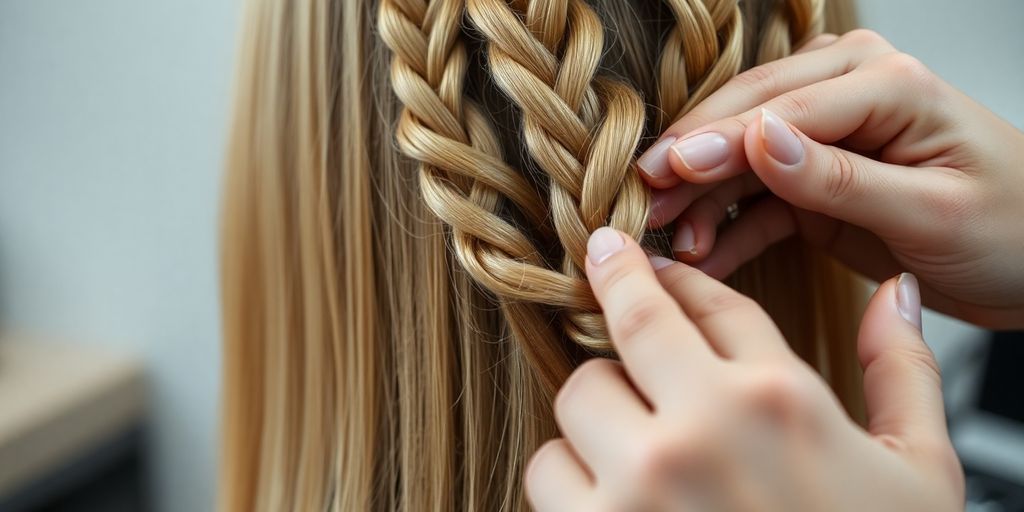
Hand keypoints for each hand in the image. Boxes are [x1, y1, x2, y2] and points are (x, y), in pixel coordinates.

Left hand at [525, 228, 963, 511]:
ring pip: (576, 399)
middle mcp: (700, 431)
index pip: (705, 302)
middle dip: (617, 308)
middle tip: (611, 289)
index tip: (635, 259)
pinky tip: (616, 500)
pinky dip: (571, 480)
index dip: (666, 275)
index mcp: (781, 400)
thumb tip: (892, 292)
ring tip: (637, 447)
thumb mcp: (919, 472)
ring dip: (598, 415)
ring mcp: (637, 487)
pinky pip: (546, 473)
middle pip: (623, 328)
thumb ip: (903, 371)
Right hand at [637, 29, 1023, 329]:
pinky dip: (728, 228)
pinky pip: (758, 201)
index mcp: (885, 82)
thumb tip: (760, 141)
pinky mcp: (813, 176)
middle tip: (643, 202)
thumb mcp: (930, 210)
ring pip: (741, 161)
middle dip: (692, 164)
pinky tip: (701, 255)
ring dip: (703, 200)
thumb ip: (840, 177)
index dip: (720, 141)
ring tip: (670, 241)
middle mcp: (847, 92)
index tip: (665, 169)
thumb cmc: (1009, 227)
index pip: (784, 109)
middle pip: (747, 121)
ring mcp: (825, 133)